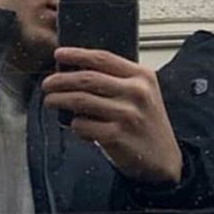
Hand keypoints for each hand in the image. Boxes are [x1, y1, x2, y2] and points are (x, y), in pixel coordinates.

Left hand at [42, 47, 182, 185]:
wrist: (164, 160)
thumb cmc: (148, 124)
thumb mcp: (142, 93)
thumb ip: (118, 80)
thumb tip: (77, 71)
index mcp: (142, 76)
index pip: (103, 58)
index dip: (77, 54)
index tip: (59, 54)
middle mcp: (136, 92)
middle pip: (88, 78)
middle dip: (61, 80)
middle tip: (48, 83)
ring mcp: (127, 114)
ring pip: (82, 100)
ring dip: (60, 100)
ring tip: (50, 101)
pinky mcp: (117, 136)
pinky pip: (84, 126)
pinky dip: (75, 125)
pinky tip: (75, 125)